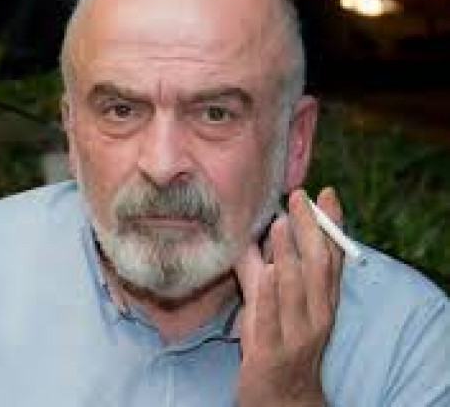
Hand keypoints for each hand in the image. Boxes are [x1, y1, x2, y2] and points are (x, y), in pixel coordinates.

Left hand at [233, 188, 343, 406]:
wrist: (280, 398)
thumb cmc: (276, 342)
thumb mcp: (273, 304)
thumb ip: (260, 271)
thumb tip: (248, 234)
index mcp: (322, 302)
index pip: (333, 259)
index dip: (332, 226)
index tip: (327, 194)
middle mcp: (315, 316)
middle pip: (318, 268)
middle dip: (310, 230)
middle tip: (299, 198)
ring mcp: (295, 335)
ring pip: (296, 290)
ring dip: (288, 255)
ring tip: (280, 224)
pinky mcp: (272, 353)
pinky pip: (270, 320)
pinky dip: (269, 296)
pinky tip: (266, 272)